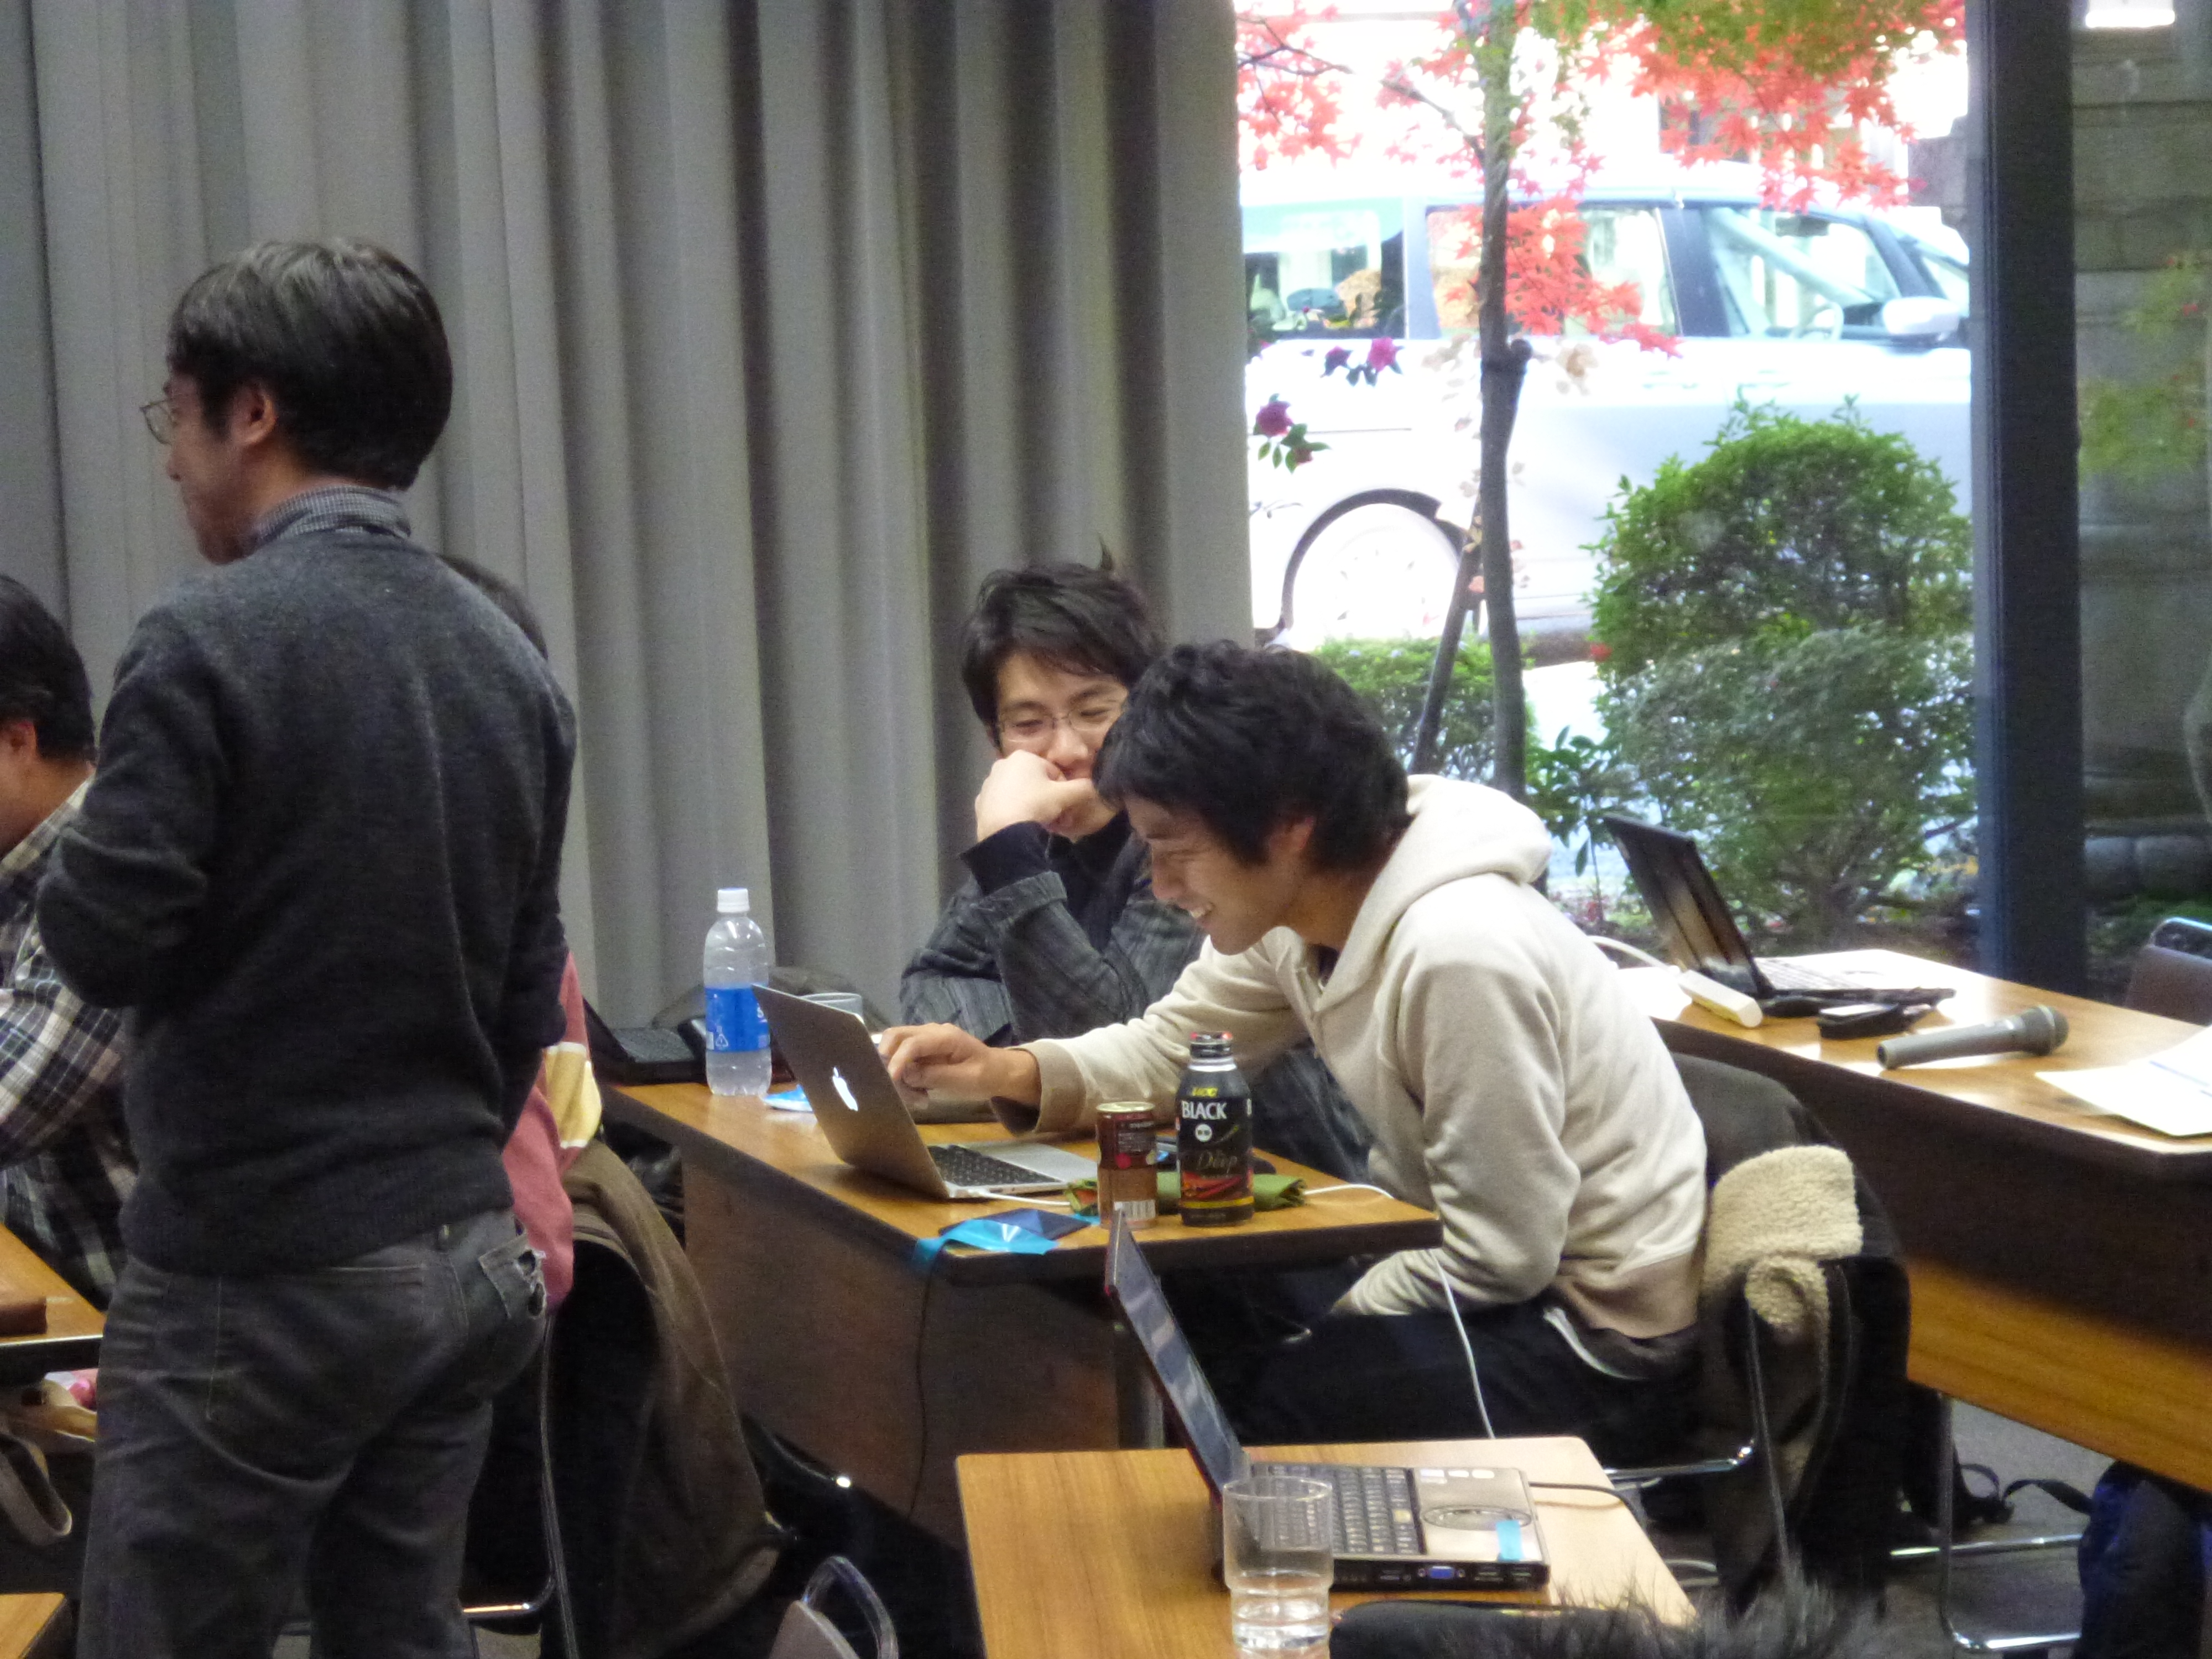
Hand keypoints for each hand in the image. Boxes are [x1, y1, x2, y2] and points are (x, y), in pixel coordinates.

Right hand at [877, 1023, 1041, 1105]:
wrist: (997, 1072)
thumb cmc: (985, 1075)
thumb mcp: (965, 1080)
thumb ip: (934, 1076)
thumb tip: (904, 1074)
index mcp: (945, 1036)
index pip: (912, 1042)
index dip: (897, 1061)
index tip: (891, 1081)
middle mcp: (931, 1032)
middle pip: (895, 1036)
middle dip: (888, 1060)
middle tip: (894, 1086)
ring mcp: (925, 1040)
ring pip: (895, 1048)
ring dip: (896, 1072)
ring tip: (915, 1097)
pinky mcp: (922, 1052)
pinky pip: (903, 1060)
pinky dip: (904, 1077)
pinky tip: (918, 1094)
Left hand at [974, 751, 1104, 840]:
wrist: (1002, 832)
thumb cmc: (1035, 805)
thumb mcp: (1065, 796)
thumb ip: (1084, 788)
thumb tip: (1097, 786)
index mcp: (1024, 757)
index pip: (1054, 772)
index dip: (1064, 791)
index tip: (1067, 808)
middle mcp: (1003, 765)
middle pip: (1036, 783)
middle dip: (1049, 800)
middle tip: (1057, 820)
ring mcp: (989, 784)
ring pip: (1020, 794)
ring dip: (1033, 807)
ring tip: (1040, 825)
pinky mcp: (980, 803)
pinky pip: (1004, 806)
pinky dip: (1014, 814)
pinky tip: (1021, 828)